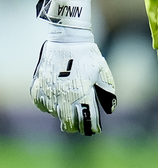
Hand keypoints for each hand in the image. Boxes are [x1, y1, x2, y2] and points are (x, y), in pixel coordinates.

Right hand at [31, 0, 115, 134]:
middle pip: (68, 126)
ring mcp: (49, 96)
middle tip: (80, 121)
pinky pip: (43, 106)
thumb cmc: (87, 56)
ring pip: (55, 115)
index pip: (87, 123)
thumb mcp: (102, 71)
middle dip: (76, 126)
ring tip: (69, 99)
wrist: (66, 39)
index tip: (94, 128)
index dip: (92, 128)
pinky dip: (50, 104)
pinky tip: (57, 93)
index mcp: (82, 96)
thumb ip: (107, 92)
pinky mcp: (37, 91)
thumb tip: (110, 110)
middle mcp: (64, 100)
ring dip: (63, 112)